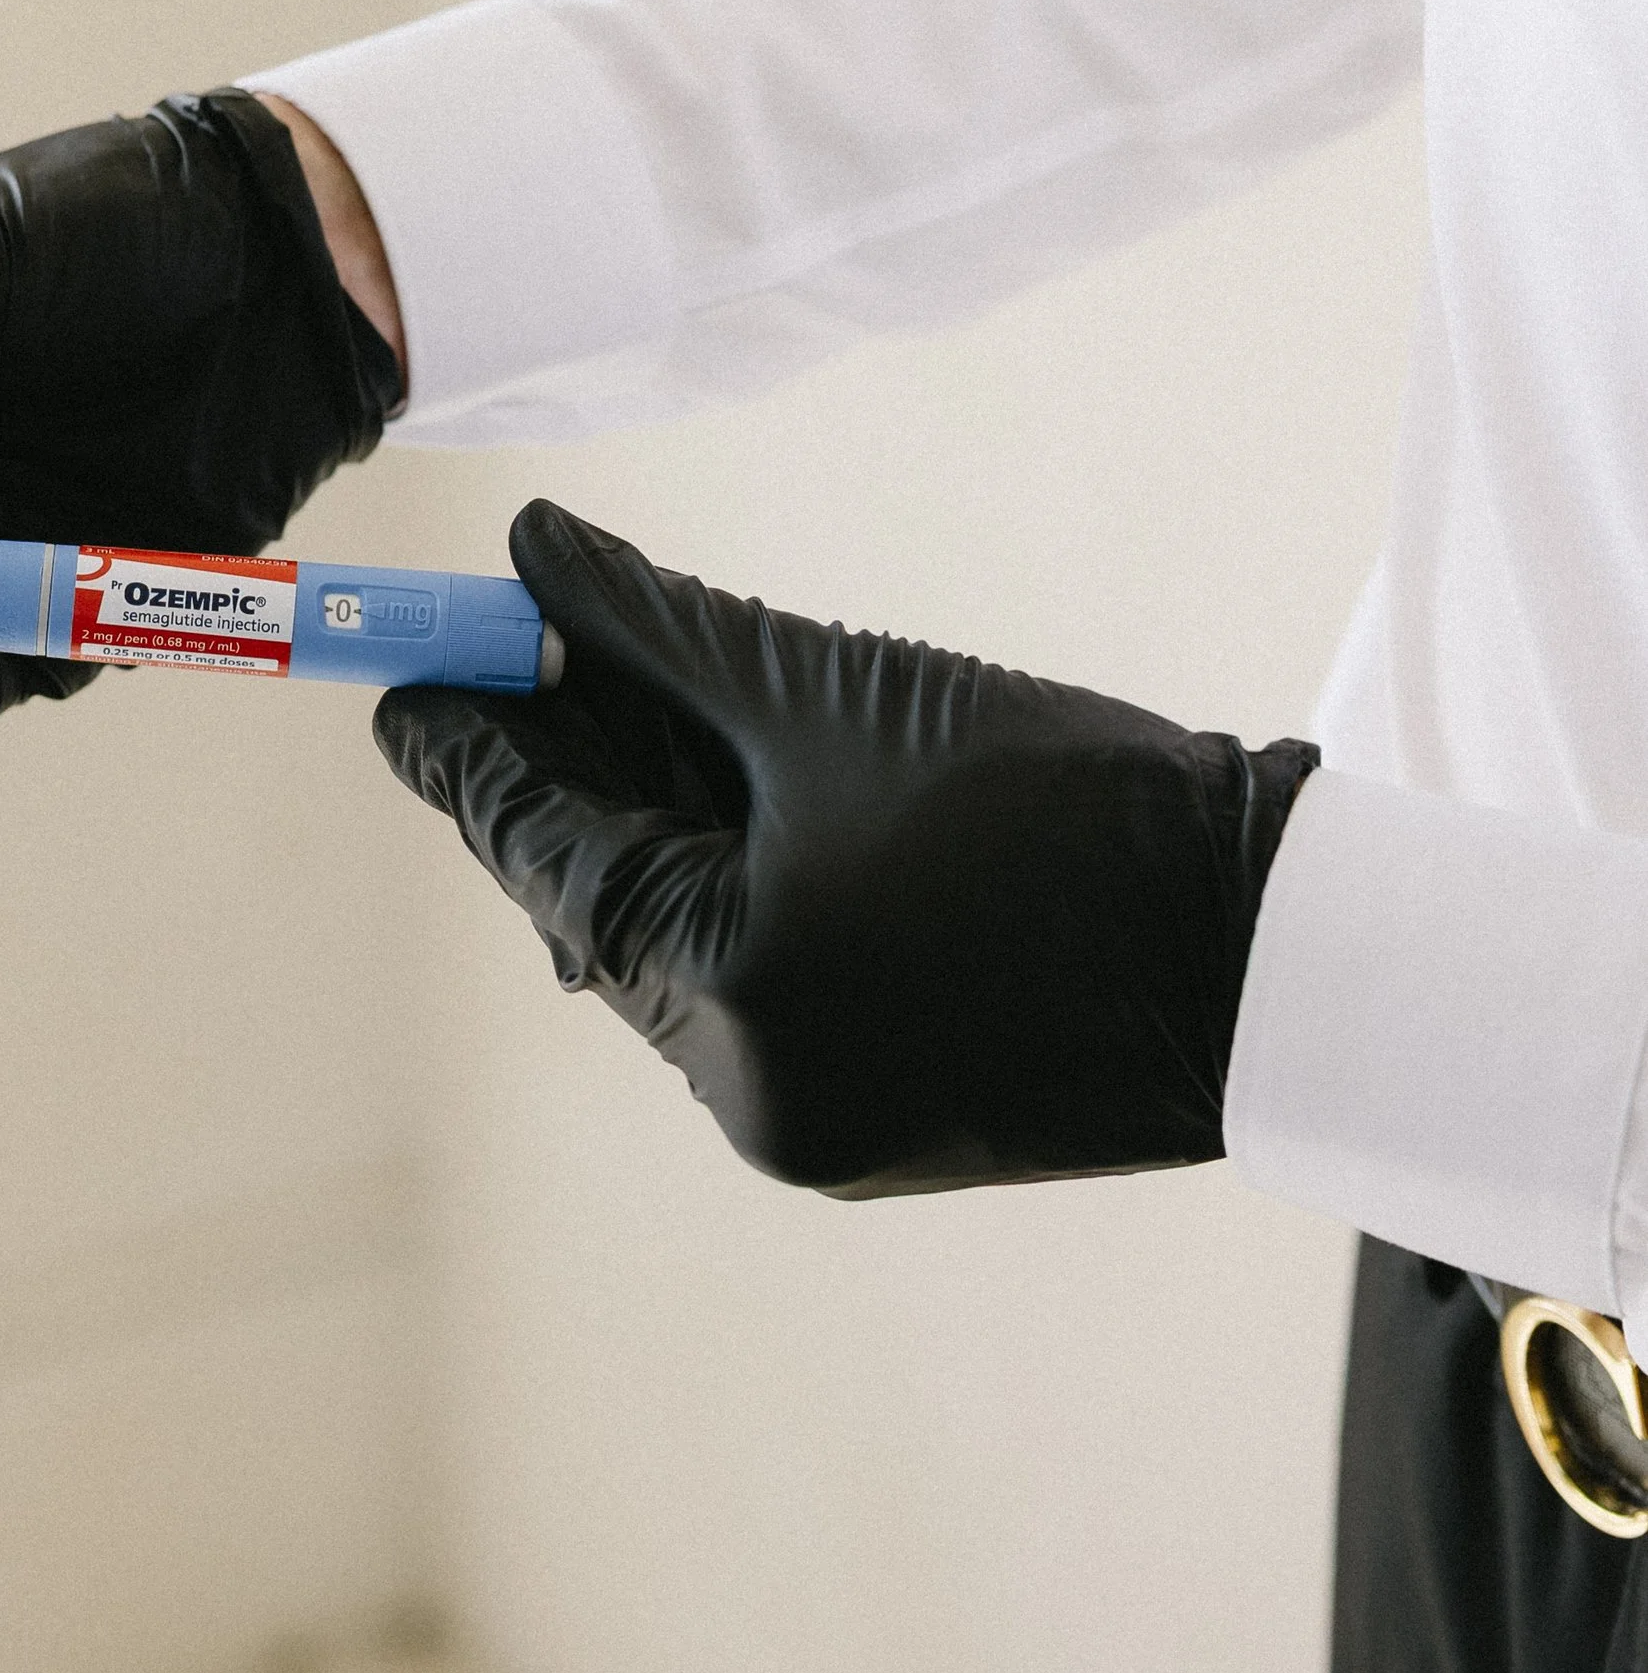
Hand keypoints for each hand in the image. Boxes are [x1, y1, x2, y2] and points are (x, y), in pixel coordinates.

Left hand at [375, 500, 1315, 1191]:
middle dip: (558, 766)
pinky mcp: (892, 1113)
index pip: (543, 851)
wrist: (1277, 946)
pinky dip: (732, 876)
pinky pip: (763, 977)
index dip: (465, 746)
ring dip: (649, 814)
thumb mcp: (833, 697)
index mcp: (729, 1003)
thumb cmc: (1063, 807)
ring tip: (610, 684)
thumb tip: (536, 553)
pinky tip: (727, 779)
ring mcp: (825, 1119)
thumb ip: (663, 630)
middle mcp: (756, 1092)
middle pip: (602, 901)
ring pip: (682, 939)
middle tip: (505, 646)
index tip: (395, 676)